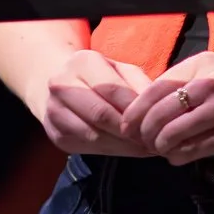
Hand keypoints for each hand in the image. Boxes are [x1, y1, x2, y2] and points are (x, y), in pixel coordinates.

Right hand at [36, 49, 156, 155]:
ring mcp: (54, 111)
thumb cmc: (101, 76)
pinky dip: (111, 151)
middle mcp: (61, 84)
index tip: (157, 123)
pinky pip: (87, 147)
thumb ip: (141, 86)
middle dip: (130, 131)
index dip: (136, 110)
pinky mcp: (55, 134)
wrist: (62, 85)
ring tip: (145, 148)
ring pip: (93, 135)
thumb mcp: (123, 71)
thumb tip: (159, 111)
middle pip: (101, 115)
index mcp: (82, 62)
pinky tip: (127, 149)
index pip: (113, 90)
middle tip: (153, 141)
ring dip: (123, 145)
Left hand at [118, 53, 213, 164]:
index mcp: (204, 64)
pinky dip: (180, 156)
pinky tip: (178, 159)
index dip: (135, 113)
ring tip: (164, 152)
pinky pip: (195, 149)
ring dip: (161, 147)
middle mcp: (210, 80)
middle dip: (144, 134)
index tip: (130, 129)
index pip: (152, 89)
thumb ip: (191, 89)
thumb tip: (152, 113)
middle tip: (145, 146)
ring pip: (171, 132)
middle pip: (156, 112)